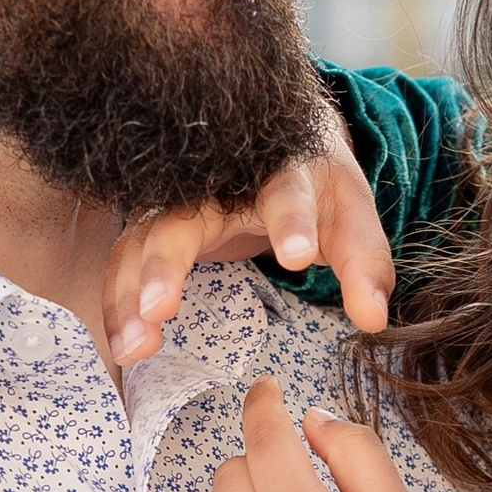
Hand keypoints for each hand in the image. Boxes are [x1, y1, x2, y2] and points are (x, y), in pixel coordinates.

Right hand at [105, 131, 394, 367]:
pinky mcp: (154, 224)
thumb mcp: (349, 217)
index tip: (299, 255)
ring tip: (135, 347)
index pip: (286, 192)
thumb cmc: (315, 188)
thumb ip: (364, 265)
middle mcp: (216, 182)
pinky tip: (123, 347)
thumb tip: (373, 319)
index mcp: (281, 170)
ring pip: (142, 241)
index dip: (292, 222)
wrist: (276, 143)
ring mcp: (177, 202)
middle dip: (169, 263)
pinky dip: (119, 303)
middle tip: (162, 309)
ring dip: (132, 294)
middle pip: (185, 217)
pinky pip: (126, 261)